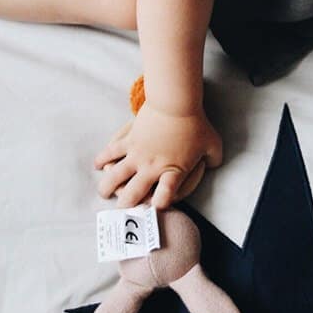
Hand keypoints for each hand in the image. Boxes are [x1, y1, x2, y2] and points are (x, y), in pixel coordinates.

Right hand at [93, 103, 222, 208]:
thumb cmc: (196, 123)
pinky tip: (97, 165)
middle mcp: (152, 167)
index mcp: (173, 171)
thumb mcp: (213, 144)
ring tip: (104, 192)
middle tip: (121, 210)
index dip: (159, 206)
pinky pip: (111, 152)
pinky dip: (102, 159)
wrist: (175, 102)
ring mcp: (137, 154)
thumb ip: (214, 158)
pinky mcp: (128, 140)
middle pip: (134, 193)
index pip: (165, 196)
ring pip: (116, 176)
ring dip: (107, 186)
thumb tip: (215, 165)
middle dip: (126, 205)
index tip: (154, 209)